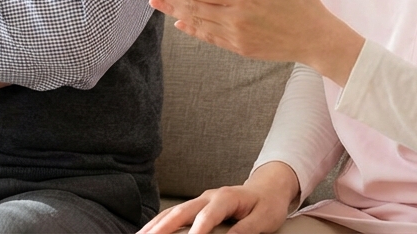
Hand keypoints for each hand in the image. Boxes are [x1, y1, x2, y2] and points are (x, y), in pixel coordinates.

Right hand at [139, 161, 297, 233]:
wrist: (268, 188)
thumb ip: (246, 230)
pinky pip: (175, 215)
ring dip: (155, 225)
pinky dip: (160, 223)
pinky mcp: (197, 207)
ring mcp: (200, 201)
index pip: (207, 216)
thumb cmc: (267, 204)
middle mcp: (209, 197)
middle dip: (163, 227)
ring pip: (173, 213)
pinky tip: (149, 231)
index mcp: (226, 198)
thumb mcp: (264, 219)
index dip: (197, 231)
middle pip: (181, 212)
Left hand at [141, 0, 364, 84]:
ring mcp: (236, 37)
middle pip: (192, 7)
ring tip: (155, 4)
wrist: (317, 41)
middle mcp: (235, 19)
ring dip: (174, 12)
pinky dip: (193, 30)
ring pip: (197, 23)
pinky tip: (180, 23)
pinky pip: (210, 38)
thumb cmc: (303, 5)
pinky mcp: (240, 48)